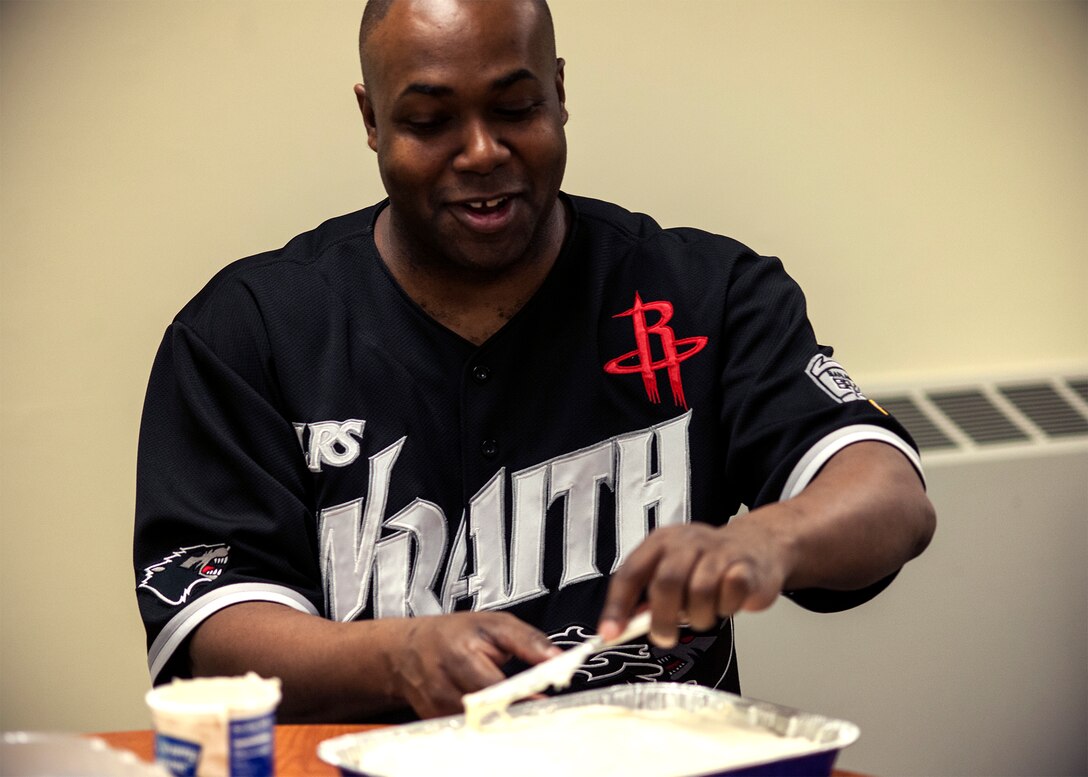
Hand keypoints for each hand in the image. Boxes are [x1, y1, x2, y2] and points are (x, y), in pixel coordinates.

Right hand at [389, 612, 560, 718]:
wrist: (408, 650)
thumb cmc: (455, 634)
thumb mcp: (494, 624)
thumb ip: (528, 640)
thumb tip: (558, 658)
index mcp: (460, 654)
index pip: (496, 685)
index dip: (521, 696)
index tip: (542, 701)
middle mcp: (444, 683)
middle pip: (487, 710)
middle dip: (516, 710)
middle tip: (539, 709)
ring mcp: (437, 706)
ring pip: (479, 723)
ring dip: (502, 720)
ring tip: (521, 712)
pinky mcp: (435, 720)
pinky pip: (468, 728)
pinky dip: (487, 724)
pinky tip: (499, 717)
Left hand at [597, 509, 795, 647]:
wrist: (758, 545)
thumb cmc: (707, 565)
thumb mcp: (672, 570)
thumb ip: (648, 596)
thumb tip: (623, 627)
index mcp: (660, 542)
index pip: (630, 574)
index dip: (617, 606)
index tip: (611, 634)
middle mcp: (686, 542)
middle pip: (666, 583)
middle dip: (662, 618)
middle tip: (664, 636)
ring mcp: (718, 552)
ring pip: (699, 593)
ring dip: (699, 616)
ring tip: (703, 614)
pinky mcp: (745, 566)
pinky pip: (730, 594)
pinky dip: (725, 607)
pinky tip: (726, 602)